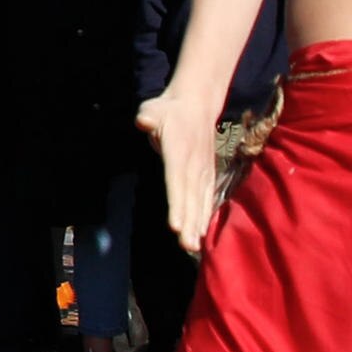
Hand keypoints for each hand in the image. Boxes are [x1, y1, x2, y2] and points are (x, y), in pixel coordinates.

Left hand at [139, 97, 222, 253]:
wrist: (197, 105)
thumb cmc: (169, 111)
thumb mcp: (154, 109)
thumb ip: (148, 117)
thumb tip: (143, 121)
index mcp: (180, 152)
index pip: (177, 182)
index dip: (177, 204)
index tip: (176, 225)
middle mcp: (194, 166)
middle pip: (190, 198)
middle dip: (189, 223)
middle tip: (186, 245)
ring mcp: (204, 171)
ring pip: (200, 201)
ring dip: (198, 224)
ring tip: (193, 245)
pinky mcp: (208, 174)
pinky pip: (207, 198)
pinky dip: (206, 215)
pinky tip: (202, 233)